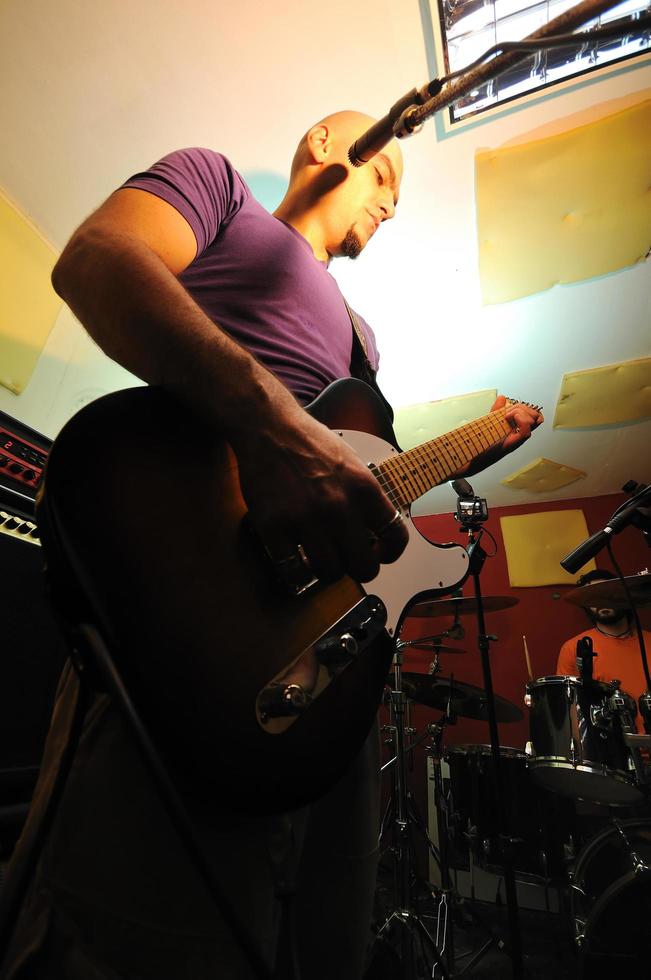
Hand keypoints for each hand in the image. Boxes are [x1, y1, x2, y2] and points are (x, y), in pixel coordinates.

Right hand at [231, 408, 408, 583]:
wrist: (269, 427)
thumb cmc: (309, 442)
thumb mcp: (352, 462)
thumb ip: (365, 496)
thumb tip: (374, 529)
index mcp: (364, 489)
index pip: (395, 536)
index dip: (390, 552)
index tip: (380, 553)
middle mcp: (339, 507)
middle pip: (365, 566)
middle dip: (359, 568)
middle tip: (348, 560)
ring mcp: (306, 519)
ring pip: (331, 573)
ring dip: (328, 571)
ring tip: (321, 560)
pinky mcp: (274, 527)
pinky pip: (293, 569)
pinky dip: (296, 571)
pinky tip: (296, 560)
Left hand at [460, 395, 542, 476]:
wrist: (473, 453)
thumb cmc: (483, 439)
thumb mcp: (491, 420)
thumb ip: (497, 409)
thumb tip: (502, 398)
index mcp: (519, 428)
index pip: (535, 416)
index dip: (527, 408)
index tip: (512, 409)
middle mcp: (521, 434)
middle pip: (536, 416)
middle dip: (523, 408)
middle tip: (508, 413)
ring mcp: (518, 439)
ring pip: (534, 421)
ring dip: (520, 412)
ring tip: (506, 416)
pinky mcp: (513, 443)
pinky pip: (526, 431)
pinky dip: (519, 419)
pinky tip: (507, 419)